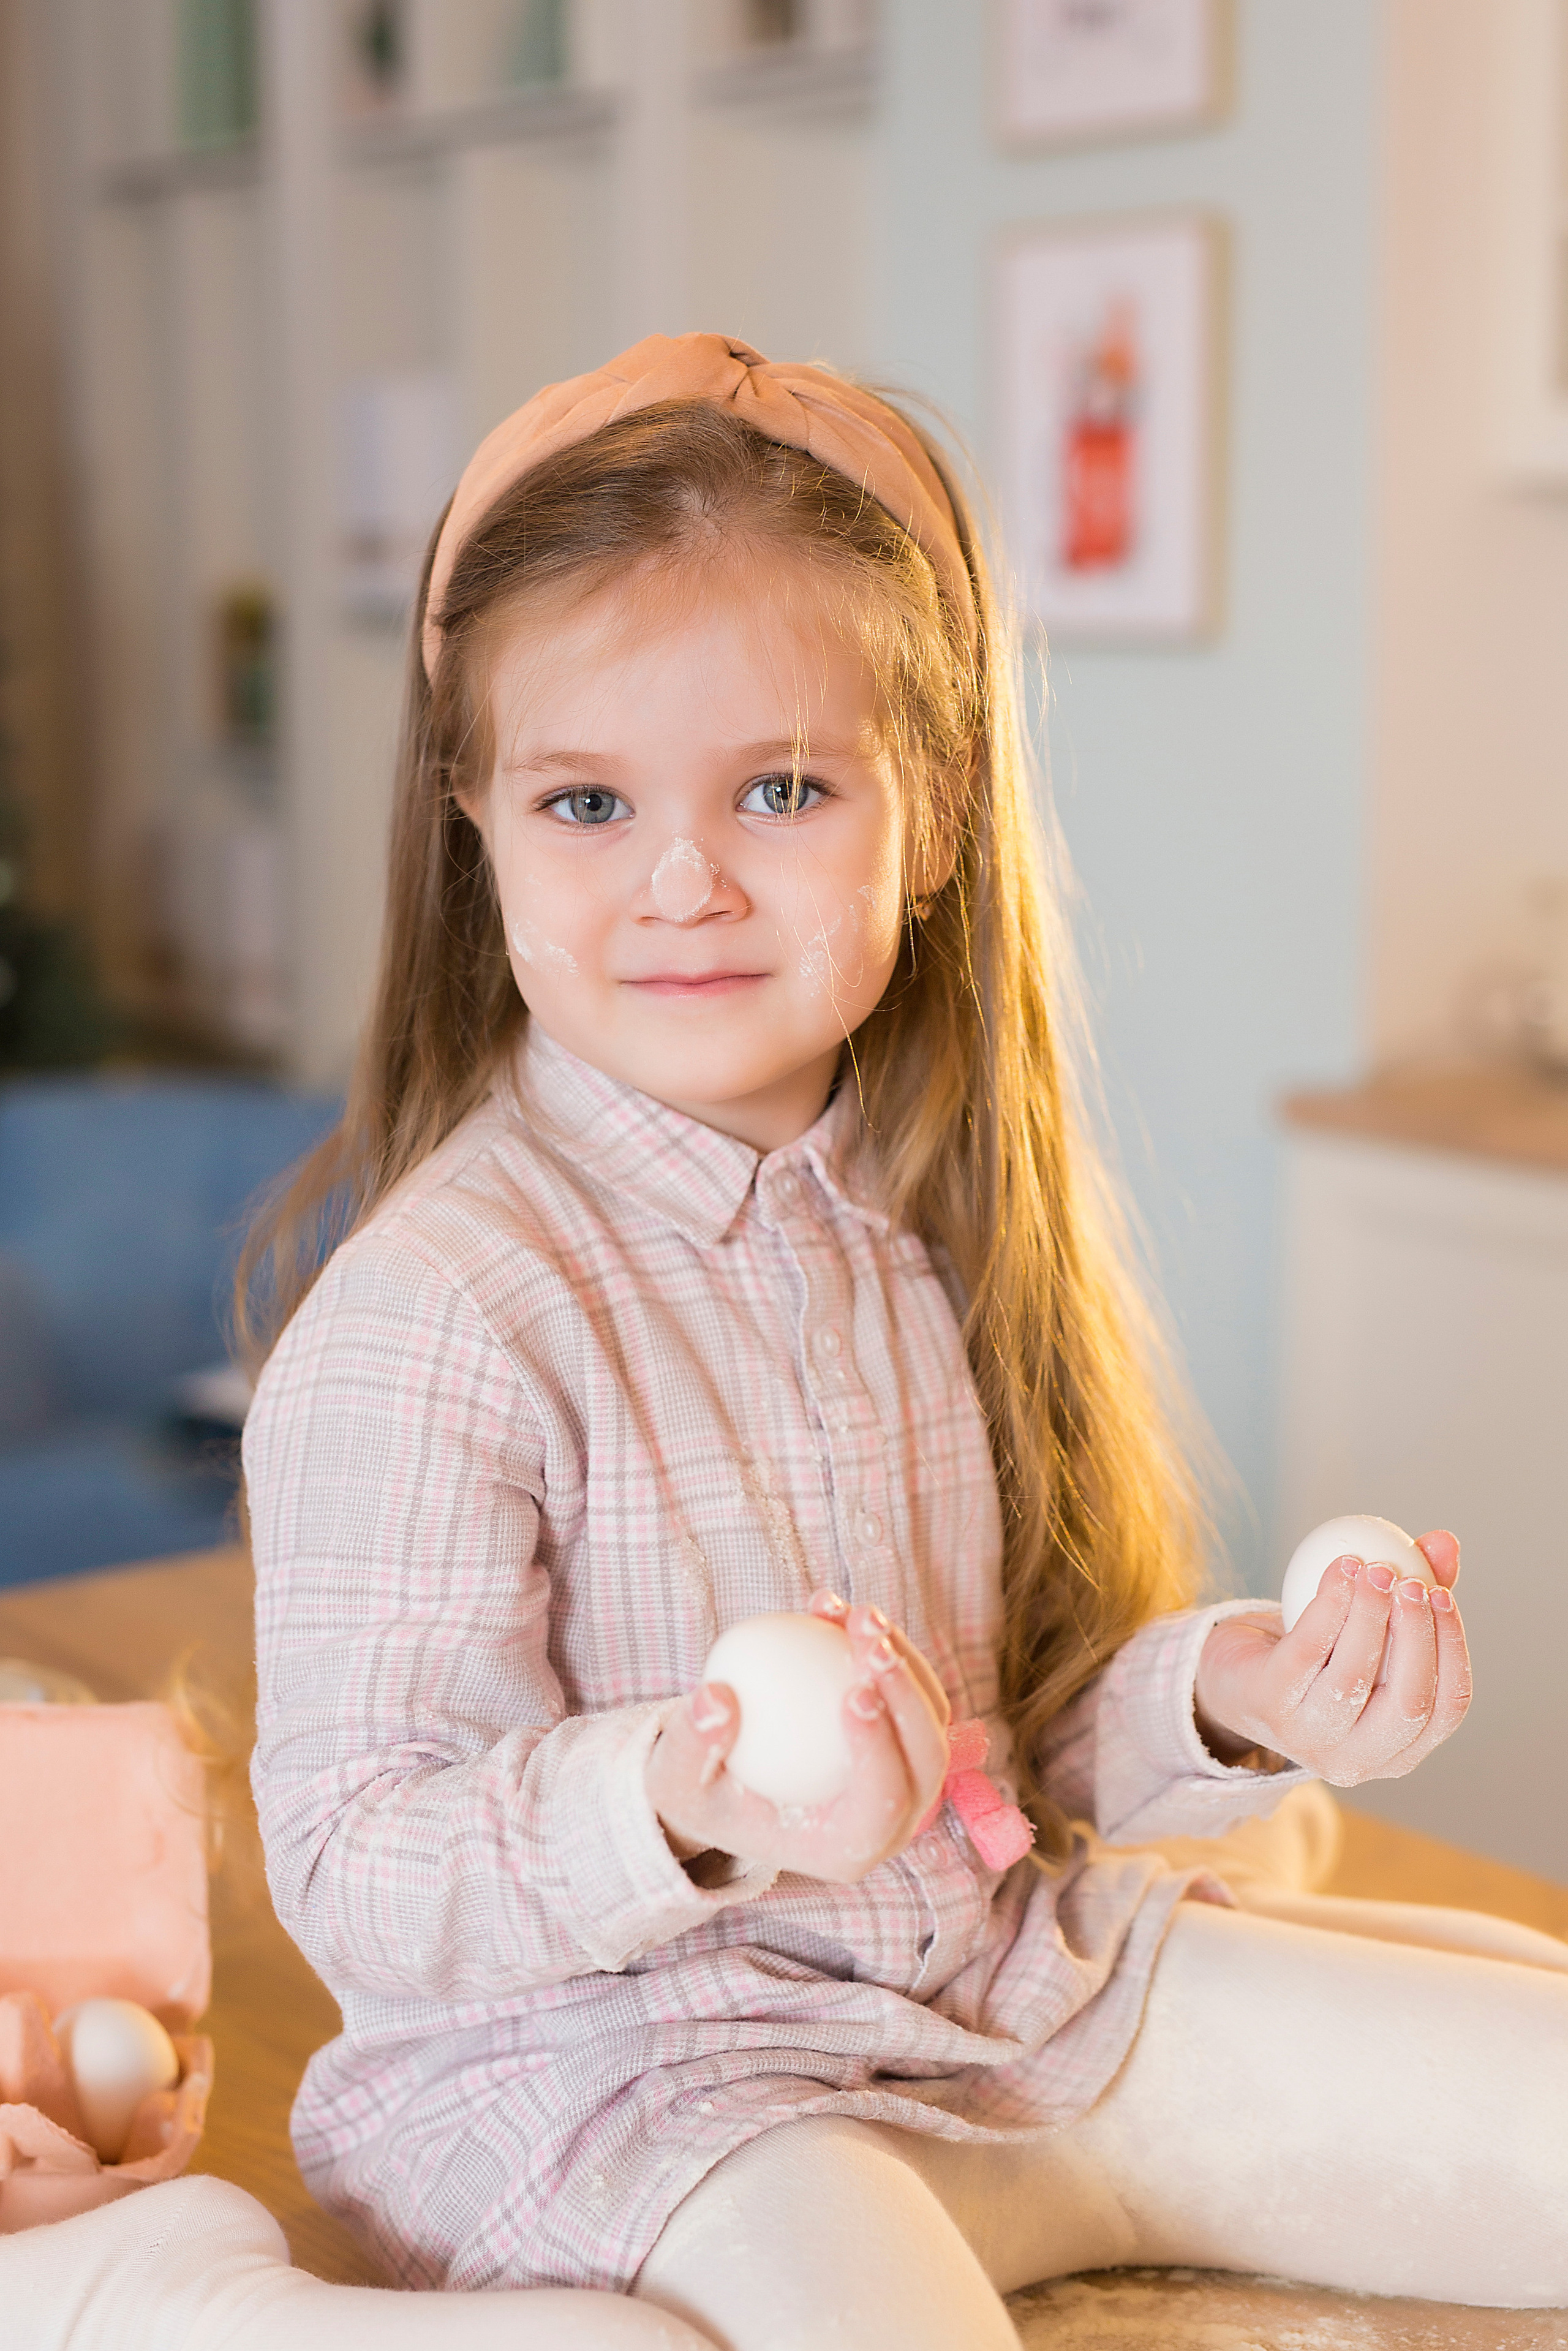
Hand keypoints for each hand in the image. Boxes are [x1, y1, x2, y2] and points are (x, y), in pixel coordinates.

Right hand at [645, 1593, 951, 1885]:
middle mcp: (887, 1823)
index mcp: (843, 1850)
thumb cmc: (699, 1792)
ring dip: (901, 1657)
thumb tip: (716, 1699)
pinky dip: (880, 1645)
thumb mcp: (675, 1780)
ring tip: (854, 1611)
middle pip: (926, 1761)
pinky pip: (907, 1688)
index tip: (853, 1691)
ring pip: (931, 1717)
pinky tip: (835, 1607)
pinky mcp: (897, 1739)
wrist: (721, 1784)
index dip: (880, 1751)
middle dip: (906, 1693)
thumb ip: (691, 1747)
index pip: (882, 1807)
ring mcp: (901, 1780)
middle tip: (867, 1636)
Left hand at [1192, 1531, 1470, 1786]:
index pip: (1447, 1710)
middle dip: (1416, 1635)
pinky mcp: (1269, 1705)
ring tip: (1373, 1568)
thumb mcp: (1373, 1629)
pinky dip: (1329, 1604)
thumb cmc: (1319, 1655)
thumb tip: (1445, 1542)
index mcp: (1400, 1749)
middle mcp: (1359, 1759)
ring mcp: (1310, 1738)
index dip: (1453, 1650)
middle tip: (1411, 1581)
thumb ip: (1414, 1594)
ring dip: (1369, 1614)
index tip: (1442, 1595)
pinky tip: (1340, 1568)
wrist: (1233, 1675)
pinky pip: (1307, 1651)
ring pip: (1353, 1677)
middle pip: (1407, 1702)